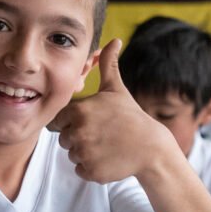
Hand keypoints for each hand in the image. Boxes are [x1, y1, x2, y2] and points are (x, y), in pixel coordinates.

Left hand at [49, 39, 177, 182]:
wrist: (152, 148)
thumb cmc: (132, 117)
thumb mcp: (117, 90)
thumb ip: (108, 65)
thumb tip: (114, 39)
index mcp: (78, 111)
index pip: (58, 120)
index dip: (72, 121)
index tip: (91, 121)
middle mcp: (78, 132)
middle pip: (64, 139)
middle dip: (79, 138)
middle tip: (102, 134)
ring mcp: (85, 154)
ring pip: (72, 155)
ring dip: (85, 153)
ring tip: (107, 146)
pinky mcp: (91, 172)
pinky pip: (81, 170)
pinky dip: (92, 167)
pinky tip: (108, 158)